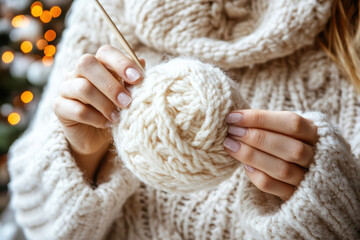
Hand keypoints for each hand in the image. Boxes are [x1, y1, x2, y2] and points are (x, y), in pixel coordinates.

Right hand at [54, 45, 144, 179]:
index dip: (122, 62)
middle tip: (127, 102)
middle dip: (111, 84)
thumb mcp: (127, 96)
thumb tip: (142, 62)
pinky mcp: (59, 107)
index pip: (106, 52)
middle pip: (87, 63)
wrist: (99, 139)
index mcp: (98, 64)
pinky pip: (77, 110)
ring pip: (82, 88)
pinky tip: (107, 124)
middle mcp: (79, 72)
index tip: (138, 79)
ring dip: (105, 104)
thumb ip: (132, 81)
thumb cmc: (116, 112)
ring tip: (119, 117)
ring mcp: (66, 88)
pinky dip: (96, 119)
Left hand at [223, 110, 317, 199]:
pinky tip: (244, 166)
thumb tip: (234, 118)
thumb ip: (267, 124)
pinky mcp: (296, 197)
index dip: (260, 119)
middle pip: (290, 148)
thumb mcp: (285, 130)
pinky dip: (257, 175)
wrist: (309, 176)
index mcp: (316, 133)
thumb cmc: (288, 144)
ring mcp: (309, 179)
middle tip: (231, 131)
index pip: (292, 123)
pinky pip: (275, 187)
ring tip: (230, 145)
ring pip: (282, 169)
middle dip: (256, 137)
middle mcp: (318, 157)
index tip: (233, 117)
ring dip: (252, 155)